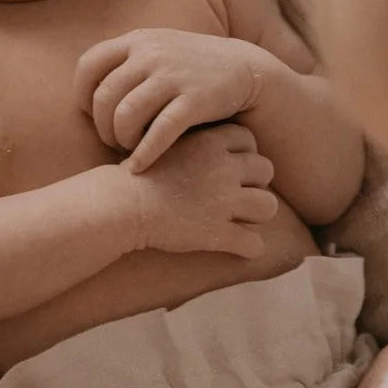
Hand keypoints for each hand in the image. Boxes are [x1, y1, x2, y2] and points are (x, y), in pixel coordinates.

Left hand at [77, 29, 268, 173]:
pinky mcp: (195, 100)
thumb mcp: (157, 51)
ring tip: (129, 149)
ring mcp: (173, 76)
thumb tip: (87, 92)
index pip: (89, 65)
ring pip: (126, 115)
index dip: (81, 95)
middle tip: (114, 141)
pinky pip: (159, 132)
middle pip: (104, 97)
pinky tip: (139, 167)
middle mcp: (151, 54)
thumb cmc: (191, 68)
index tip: (90, 115)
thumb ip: (126, 63)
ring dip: (121, 140)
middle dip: (103, 127)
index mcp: (137, 41)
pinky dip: (144, 153)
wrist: (245, 70)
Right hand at [121, 124, 276, 258]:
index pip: (249, 140)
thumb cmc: (135, 176)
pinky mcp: (217, 234)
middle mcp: (223, 169)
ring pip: (268, 206)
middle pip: (265, 170)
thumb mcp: (162, 142)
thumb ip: (190, 142)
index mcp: (210, 142)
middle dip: (255, 183)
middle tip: (237, 194)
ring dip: (257, 214)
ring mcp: (223, 202)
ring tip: (242, 220)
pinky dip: (249, 248)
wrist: (119, 204)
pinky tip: (239, 247)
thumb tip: (205, 144)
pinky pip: (254, 244)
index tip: (232, 166)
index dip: (243, 153)